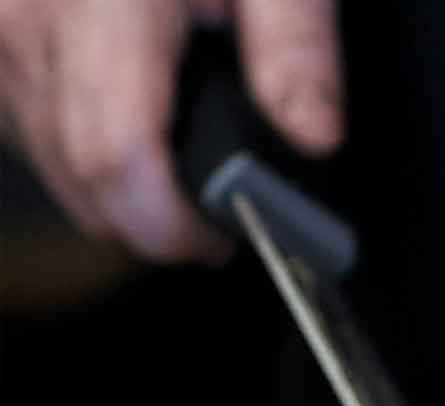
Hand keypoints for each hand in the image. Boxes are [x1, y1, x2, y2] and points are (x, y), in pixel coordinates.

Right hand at [0, 0, 341, 261]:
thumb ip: (296, 48)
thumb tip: (313, 139)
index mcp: (104, 3)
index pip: (116, 158)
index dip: (170, 226)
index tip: (221, 241)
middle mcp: (24, 17)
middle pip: (76, 176)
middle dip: (149, 221)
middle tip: (214, 217)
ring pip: (39, 154)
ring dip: (107, 183)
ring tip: (173, 159)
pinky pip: (15, 113)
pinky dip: (67, 135)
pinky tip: (121, 112)